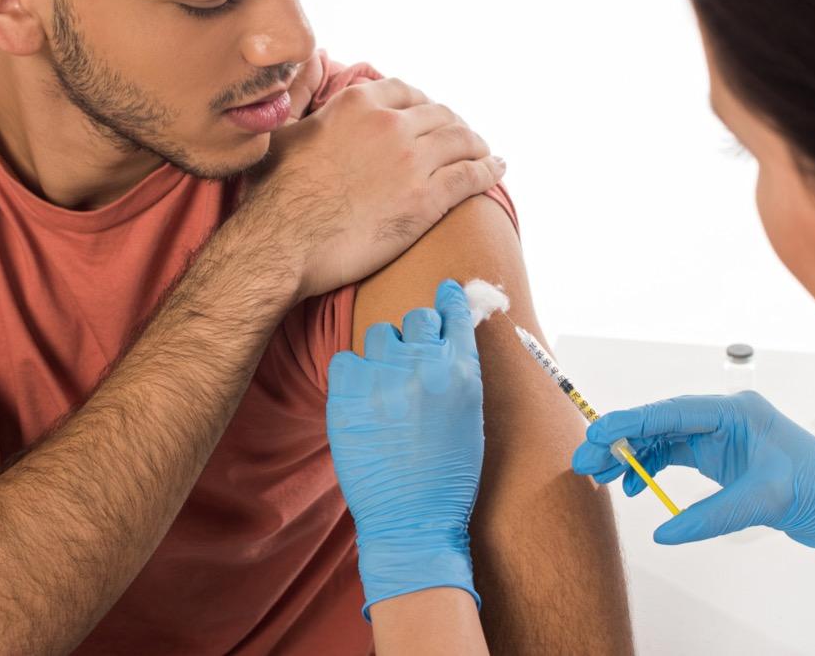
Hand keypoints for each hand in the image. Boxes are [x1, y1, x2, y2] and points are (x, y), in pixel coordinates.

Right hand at [250, 76, 504, 300]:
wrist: (284, 242)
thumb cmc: (274, 195)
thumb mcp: (285, 132)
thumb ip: (305, 100)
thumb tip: (307, 71)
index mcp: (357, 104)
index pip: (405, 91)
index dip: (422, 104)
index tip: (428, 115)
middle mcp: (390, 124)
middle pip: (439, 114)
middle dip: (453, 124)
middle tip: (461, 138)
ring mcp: (412, 161)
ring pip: (461, 141)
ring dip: (477, 145)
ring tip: (484, 153)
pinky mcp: (427, 200)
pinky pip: (471, 176)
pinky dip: (489, 170)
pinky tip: (497, 169)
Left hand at [327, 279, 484, 616]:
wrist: (412, 521)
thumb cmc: (448, 474)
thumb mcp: (469, 416)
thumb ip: (458, 370)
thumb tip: (446, 334)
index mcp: (461, 370)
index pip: (455, 309)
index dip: (449, 299)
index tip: (444, 292)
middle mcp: (423, 365)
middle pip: (415, 317)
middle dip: (415, 334)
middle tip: (411, 362)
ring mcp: (382, 378)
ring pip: (378, 334)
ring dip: (383, 352)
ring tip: (386, 388)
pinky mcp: (346, 395)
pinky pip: (345, 360)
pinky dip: (352, 374)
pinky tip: (362, 399)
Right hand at [572, 391, 814, 580]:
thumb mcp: (764, 502)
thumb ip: (710, 516)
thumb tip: (664, 532)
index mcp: (735, 411)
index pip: (672, 411)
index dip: (630, 421)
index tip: (597, 432)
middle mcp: (724, 417)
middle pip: (659, 423)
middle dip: (620, 440)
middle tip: (586, 461)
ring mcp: (721, 437)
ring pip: (662, 440)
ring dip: (631, 457)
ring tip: (601, 476)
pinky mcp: (721, 458)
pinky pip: (674, 456)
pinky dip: (650, 469)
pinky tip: (633, 485)